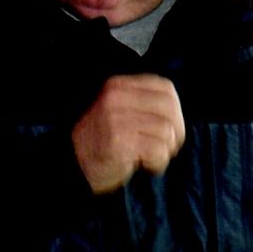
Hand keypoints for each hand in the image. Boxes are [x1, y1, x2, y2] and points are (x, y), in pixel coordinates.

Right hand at [71, 74, 184, 193]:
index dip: (176, 111)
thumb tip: (178, 113)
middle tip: (164, 146)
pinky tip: (144, 165)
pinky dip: (157, 162)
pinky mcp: (120, 141)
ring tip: (149, 157)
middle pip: (170, 109)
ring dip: (164, 151)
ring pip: (166, 132)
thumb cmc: (104, 140)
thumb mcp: (120, 110)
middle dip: (175, 132)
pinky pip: (158, 150)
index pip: (166, 89)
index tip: (169, 128)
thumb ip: (144, 104)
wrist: (75, 163)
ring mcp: (116, 119)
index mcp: (119, 86)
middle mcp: (116, 98)